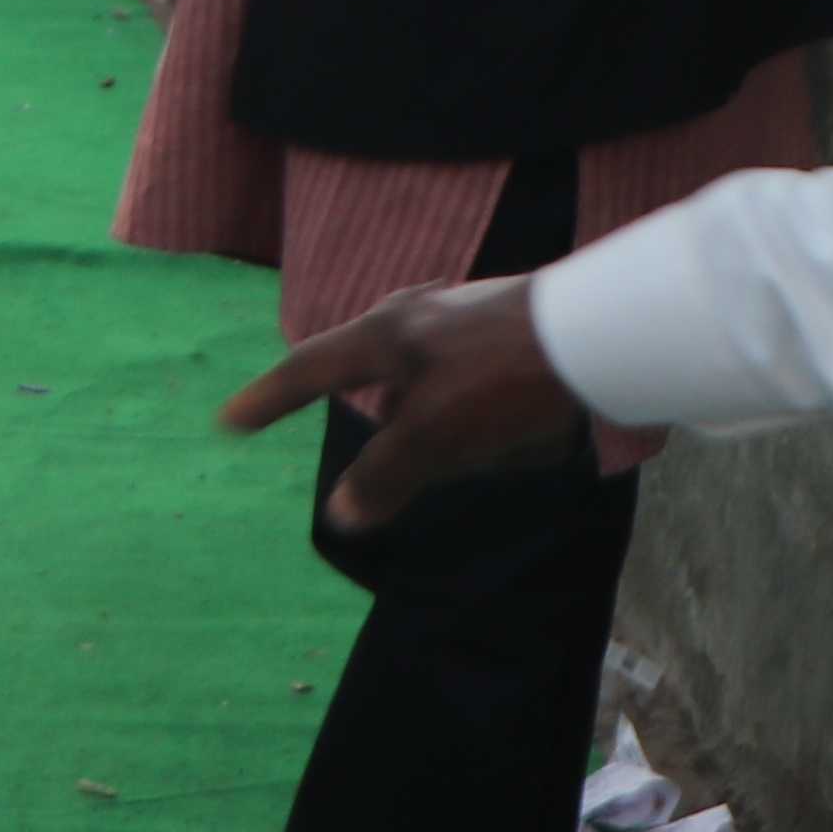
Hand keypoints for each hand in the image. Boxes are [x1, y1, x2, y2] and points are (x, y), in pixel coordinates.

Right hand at [220, 276, 585, 526]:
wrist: (602, 333)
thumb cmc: (502, 380)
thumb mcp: (433, 435)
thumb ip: (385, 474)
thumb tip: (342, 515)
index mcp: (383, 334)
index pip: (308, 369)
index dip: (268, 399)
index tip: (230, 421)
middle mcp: (417, 316)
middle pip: (372, 370)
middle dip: (378, 415)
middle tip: (391, 460)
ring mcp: (467, 316)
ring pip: (428, 377)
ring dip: (438, 419)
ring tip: (472, 454)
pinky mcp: (512, 328)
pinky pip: (476, 381)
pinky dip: (480, 412)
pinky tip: (513, 432)